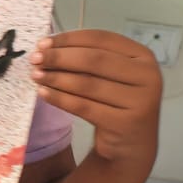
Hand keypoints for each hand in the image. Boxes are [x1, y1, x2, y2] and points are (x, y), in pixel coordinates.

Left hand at [31, 29, 161, 173]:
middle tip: (34, 59)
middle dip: (59, 57)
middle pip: (94, 59)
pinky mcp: (126, 123)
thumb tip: (46, 46)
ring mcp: (141, 100)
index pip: (100, 39)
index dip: (68, 39)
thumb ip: (87, 57)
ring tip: (35, 75)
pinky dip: (60, 98)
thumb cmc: (115, 101)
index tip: (42, 43)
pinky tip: (43, 93)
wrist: (131, 143)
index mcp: (143, 56)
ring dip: (56, 78)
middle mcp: (148, 75)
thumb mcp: (109, 75)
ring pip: (87, 83)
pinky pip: (84, 107)